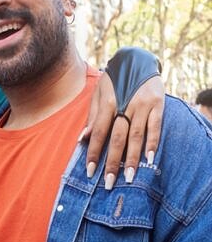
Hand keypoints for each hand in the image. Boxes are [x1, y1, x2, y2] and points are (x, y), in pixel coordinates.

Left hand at [83, 73, 163, 187]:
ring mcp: (143, 105)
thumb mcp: (99, 92)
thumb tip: (83, 138)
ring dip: (133, 158)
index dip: (94, 152)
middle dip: (112, 162)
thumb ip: (93, 115)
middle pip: (117, 138)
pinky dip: (152, 143)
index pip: (99, 132)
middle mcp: (125, 104)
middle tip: (109, 183)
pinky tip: (149, 159)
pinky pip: (155, 127)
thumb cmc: (114, 79)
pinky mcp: (157, 104)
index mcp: (109, 102)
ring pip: (136, 136)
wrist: (138, 58)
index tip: (89, 171)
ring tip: (129, 177)